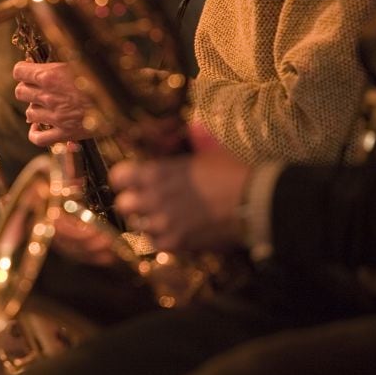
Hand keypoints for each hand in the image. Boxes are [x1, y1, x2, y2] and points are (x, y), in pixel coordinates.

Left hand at [12, 61, 97, 145]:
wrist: (124, 101)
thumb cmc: (104, 78)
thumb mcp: (80, 62)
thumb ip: (57, 66)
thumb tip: (39, 66)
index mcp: (51, 75)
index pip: (19, 71)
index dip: (23, 72)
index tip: (29, 73)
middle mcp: (48, 95)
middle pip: (20, 92)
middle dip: (28, 90)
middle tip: (39, 90)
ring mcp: (54, 116)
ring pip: (28, 113)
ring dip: (35, 110)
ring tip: (48, 107)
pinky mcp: (63, 134)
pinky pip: (37, 138)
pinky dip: (35, 133)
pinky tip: (40, 128)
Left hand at [108, 124, 250, 251]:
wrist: (257, 202)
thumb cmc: (234, 173)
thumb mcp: (208, 152)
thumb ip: (190, 145)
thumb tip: (192, 130)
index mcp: (157, 172)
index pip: (118, 177)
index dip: (124, 180)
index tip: (131, 182)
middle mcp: (154, 197)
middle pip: (123, 205)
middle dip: (133, 204)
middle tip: (147, 203)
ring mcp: (164, 222)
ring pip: (139, 226)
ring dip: (149, 223)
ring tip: (166, 219)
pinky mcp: (176, 242)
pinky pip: (156, 244)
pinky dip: (164, 240)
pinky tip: (177, 232)